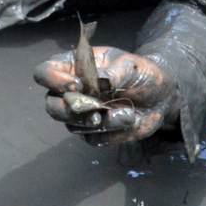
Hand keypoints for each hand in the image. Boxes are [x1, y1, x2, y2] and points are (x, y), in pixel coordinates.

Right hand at [33, 46, 176, 144]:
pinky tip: (130, 120)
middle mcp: (70, 93)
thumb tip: (100, 80)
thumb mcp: (130, 65)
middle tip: (93, 107)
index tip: (77, 84)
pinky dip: (112, 131)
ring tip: (126, 115)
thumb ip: (114, 72)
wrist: (161, 95)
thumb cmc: (139, 73)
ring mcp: (81, 115)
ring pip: (71, 125)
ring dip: (99, 121)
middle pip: (50, 106)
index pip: (44, 73)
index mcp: (73, 68)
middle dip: (69, 109)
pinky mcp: (95, 133)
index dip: (53, 80)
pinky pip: (93, 139)